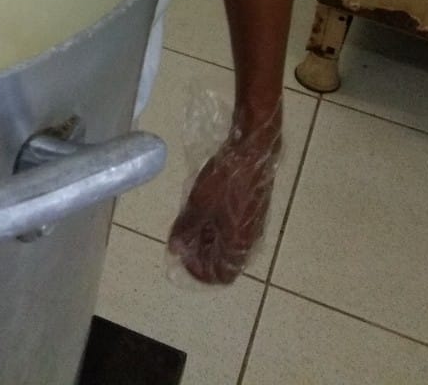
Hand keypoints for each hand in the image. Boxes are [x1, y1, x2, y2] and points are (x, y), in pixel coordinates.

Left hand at [167, 110, 281, 284]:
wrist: (252, 152)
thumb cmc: (225, 180)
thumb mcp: (199, 204)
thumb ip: (187, 229)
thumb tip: (175, 250)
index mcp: (237, 244)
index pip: (222, 275)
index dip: (200, 272)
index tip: (182, 258)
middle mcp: (248, 240)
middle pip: (224, 260)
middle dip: (200, 255)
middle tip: (181, 241)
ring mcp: (252, 225)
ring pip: (227, 244)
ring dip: (208, 240)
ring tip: (188, 225)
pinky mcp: (252, 210)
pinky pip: (232, 229)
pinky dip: (216, 227)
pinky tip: (202, 211)